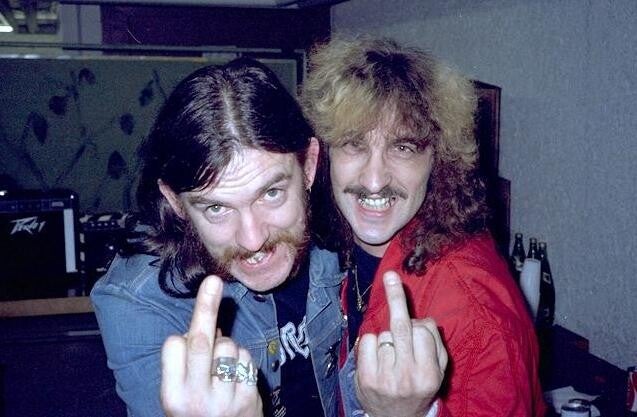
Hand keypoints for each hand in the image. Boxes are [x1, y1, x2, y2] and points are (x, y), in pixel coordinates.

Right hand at [161, 275, 262, 416]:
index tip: (183, 339)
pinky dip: (242, 358)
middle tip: (213, 281)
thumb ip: (189, 361)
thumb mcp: (182, 392)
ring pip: (228, 346)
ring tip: (223, 370)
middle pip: (201, 341)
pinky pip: (246, 358)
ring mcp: (225, 399)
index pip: (173, 346)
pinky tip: (237, 377)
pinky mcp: (249, 398)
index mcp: (172, 396)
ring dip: (227, 346)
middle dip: (206, 307)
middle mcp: (196, 398)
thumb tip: (210, 323)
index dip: (180, 338)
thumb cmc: (198, 413)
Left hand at [355, 271, 447, 416]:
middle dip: (396, 298)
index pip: (423, 331)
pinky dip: (371, 343)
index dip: (420, 325)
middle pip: (401, 326)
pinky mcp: (365, 378)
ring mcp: (385, 378)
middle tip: (390, 275)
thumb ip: (435, 344)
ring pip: (383, 334)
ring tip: (391, 357)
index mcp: (429, 373)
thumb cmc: (419, 388)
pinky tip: (377, 358)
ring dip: (386, 337)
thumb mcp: (438, 372)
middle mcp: (408, 376)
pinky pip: (367, 341)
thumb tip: (422, 318)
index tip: (418, 323)